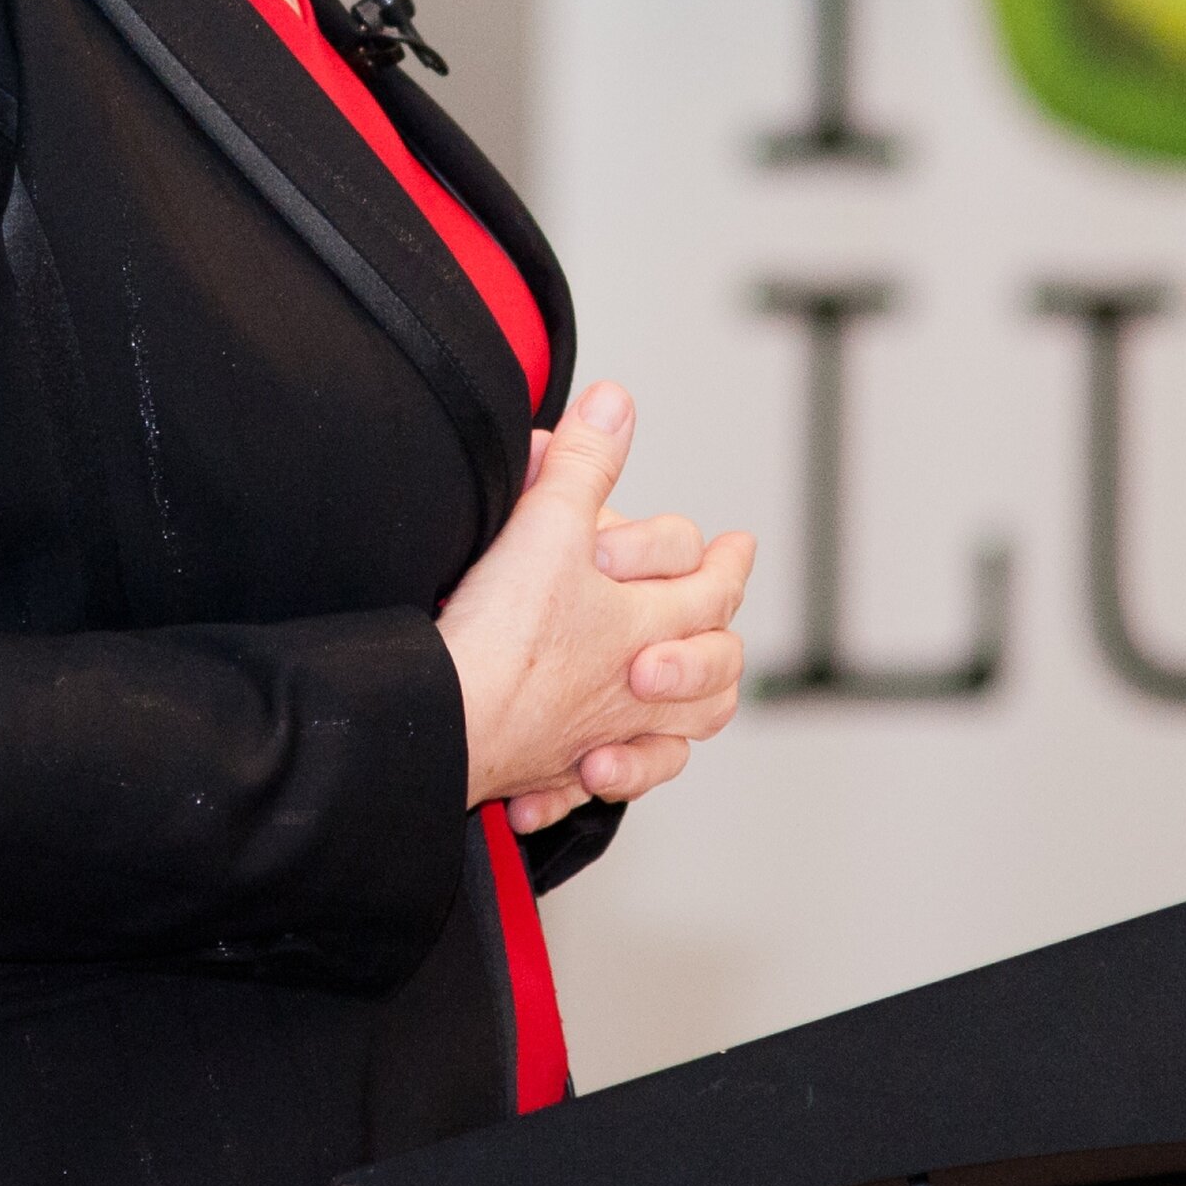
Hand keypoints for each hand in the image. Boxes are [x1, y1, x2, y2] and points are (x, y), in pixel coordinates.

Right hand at [433, 384, 753, 818]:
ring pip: (673, 734)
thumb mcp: (547, 524)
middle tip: (721, 617)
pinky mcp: (553, 771)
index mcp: (646, 625)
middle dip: (719, 639)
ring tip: (678, 692)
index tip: (738, 546)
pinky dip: (604, 775)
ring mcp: (599, 735)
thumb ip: (585, 460)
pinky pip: (600, 784)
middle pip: (713, 670)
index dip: (726, 562)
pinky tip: (596, 766)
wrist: (446, 721)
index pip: (710, 588)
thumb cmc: (502, 637)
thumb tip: (615, 401)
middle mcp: (633, 688)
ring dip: (684, 713)